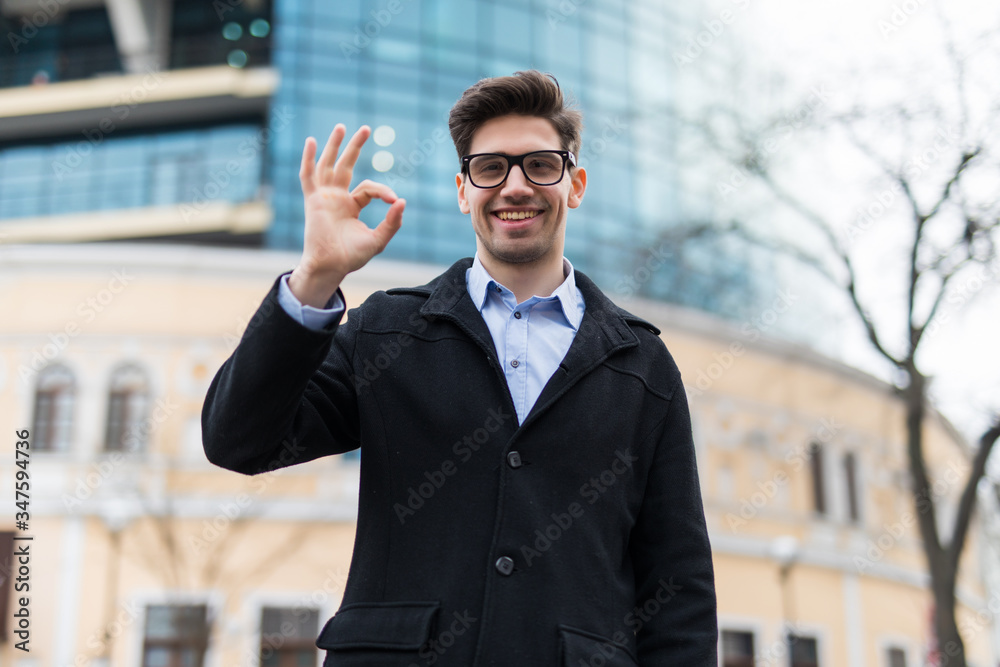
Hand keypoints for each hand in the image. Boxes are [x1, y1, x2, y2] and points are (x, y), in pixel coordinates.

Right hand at [289, 124, 404, 306]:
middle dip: (355, 147)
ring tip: (342, 126)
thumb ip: (392, 222)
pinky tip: (310, 142)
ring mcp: (324, 197)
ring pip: (328, 165)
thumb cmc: (352, 257)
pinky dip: (308, 159)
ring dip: (335, 146)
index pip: (368, 188)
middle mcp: (337, 198)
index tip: (394, 201)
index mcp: (351, 206)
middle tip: (366, 128)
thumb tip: (402, 201)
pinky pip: (308, 176)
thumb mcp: (378, 239)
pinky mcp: (314, 200)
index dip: (382, 191)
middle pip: (345, 166)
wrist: (331, 266)